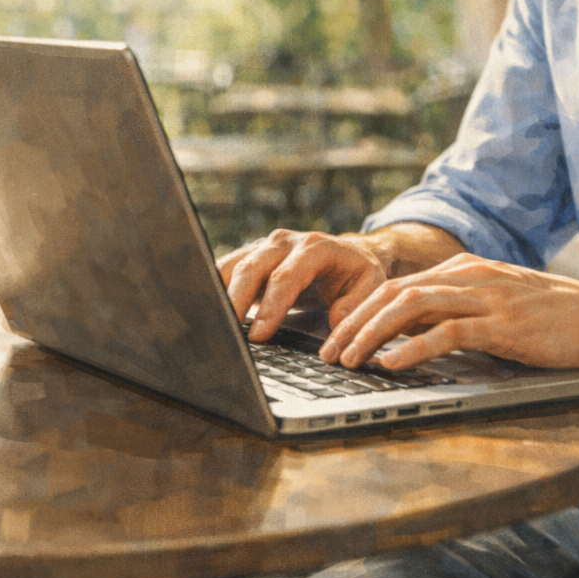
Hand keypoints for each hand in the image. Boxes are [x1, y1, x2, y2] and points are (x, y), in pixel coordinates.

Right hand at [217, 229, 388, 342]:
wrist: (349, 253)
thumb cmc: (357, 273)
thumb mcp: (370, 287)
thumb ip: (356, 305)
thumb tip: (336, 323)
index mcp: (315, 247)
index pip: (285, 277)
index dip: (270, 306)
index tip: (259, 335)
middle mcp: (285, 242)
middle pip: (251, 268)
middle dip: (236, 302)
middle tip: (227, 333)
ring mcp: (264, 247)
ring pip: (231, 265)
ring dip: (219, 294)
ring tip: (211, 323)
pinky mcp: (250, 256)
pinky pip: (226, 270)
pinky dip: (214, 289)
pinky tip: (207, 311)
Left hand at [319, 252, 578, 371]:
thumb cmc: (557, 317)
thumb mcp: (498, 306)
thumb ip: (458, 314)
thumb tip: (411, 339)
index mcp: (463, 269)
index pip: (396, 286)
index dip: (359, 312)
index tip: (334, 339)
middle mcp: (469, 275)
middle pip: (393, 293)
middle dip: (353, 324)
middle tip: (327, 354)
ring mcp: (486, 297)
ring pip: (411, 306)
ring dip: (372, 335)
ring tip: (349, 360)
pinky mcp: (504, 324)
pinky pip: (447, 333)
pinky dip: (412, 349)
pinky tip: (390, 365)